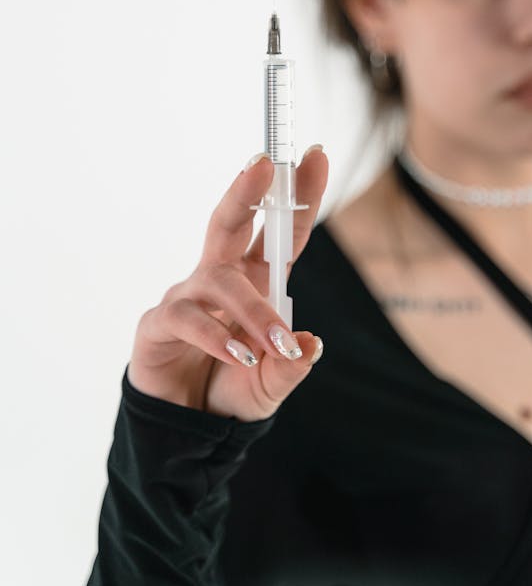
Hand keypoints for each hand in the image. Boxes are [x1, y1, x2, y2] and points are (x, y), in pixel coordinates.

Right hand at [127, 147, 328, 420]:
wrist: (183, 430)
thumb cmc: (231, 389)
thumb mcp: (272, 385)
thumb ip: (290, 368)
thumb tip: (310, 344)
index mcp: (257, 281)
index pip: (282, 232)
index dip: (300, 196)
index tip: (317, 155)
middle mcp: (222, 278)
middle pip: (231, 222)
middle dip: (247, 190)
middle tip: (265, 163)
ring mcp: (188, 296)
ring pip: (220, 281)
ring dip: (253, 310)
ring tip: (274, 344)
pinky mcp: (160, 323)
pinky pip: (187, 317)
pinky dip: (217, 336)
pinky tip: (240, 356)